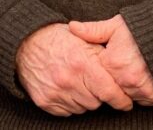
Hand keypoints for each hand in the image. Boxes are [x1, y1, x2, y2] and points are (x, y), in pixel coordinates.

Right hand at [15, 23, 133, 115]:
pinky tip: (66, 88)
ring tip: (77, 82)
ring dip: (84, 99)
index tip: (126, 103)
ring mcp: (55, 93)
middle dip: (98, 95)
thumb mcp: (84, 40)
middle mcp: (68, 80)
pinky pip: (67, 112)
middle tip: (92, 82)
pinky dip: (70, 103)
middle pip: (96, 102)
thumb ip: (104, 56)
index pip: (110, 92)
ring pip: (82, 109)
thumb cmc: (58, 39)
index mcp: (82, 63)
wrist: (25, 43)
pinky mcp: (45, 101)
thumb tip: (122, 73)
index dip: (121, 100)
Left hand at [68, 15, 152, 105]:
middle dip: (115, 81)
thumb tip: (72, 27)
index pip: (98, 76)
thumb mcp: (116, 26)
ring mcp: (141, 88)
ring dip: (129, 88)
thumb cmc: (143, 28)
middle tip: (123, 68)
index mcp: (112, 62)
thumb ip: (93, 30)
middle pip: (112, 89)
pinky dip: (144, 93)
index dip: (103, 69)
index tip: (110, 62)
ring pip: (127, 96)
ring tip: (135, 71)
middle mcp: (125, 78)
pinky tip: (146, 79)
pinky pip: (144, 101)